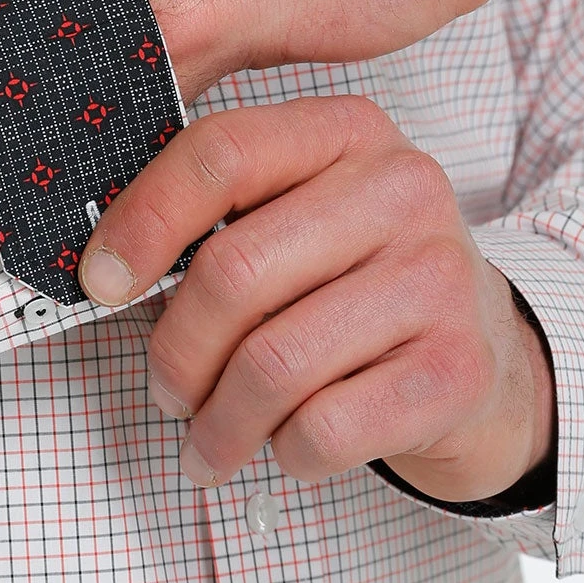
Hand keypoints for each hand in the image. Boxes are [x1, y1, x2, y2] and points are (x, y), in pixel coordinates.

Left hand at [79, 97, 555, 502]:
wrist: (484, 347)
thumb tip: (101, 261)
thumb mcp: (303, 208)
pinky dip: (285, 452)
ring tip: (207, 441)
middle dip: (177, 351)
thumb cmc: (359, 276)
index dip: (143, 221)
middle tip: (165, 390)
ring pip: (274, 363)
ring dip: (219, 422)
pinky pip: (326, 426)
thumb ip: (222, 207)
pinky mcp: (458, 367)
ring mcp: (438, 275)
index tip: (100, 281)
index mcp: (347, 130)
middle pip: (235, 269)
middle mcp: (401, 186)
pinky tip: (284, 447)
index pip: (221, 154)